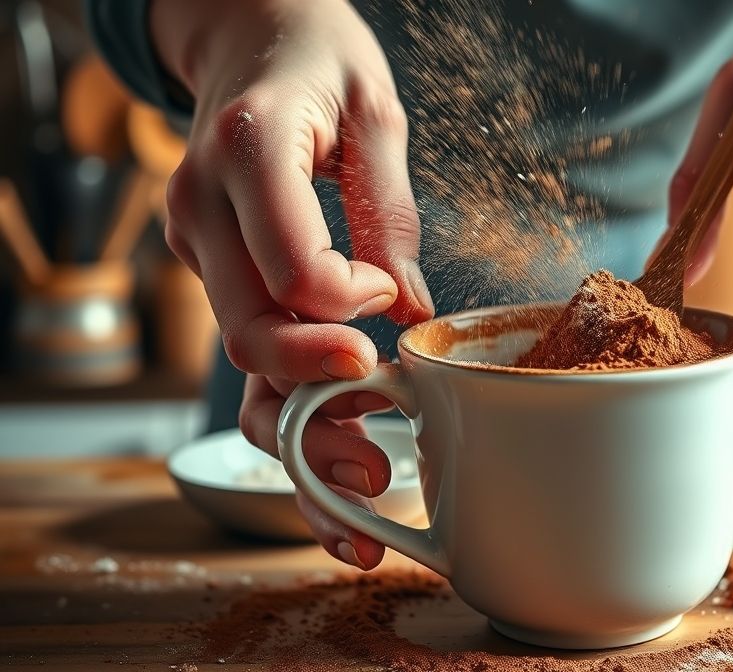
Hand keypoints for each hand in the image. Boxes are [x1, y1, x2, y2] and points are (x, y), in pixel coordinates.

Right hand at [152, 0, 433, 567]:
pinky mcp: (212, 269)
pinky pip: (246, 348)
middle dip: (318, 404)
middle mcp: (204, 209)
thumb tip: (407, 310)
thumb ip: (389, 211)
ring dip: (296, 433)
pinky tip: (330, 453)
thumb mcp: (375, 109)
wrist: (245, 35)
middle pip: (252, 336)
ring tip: (363, 490)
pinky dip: (285, 405)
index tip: (390, 301)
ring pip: (239, 362)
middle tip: (384, 458)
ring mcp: (196, 244)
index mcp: (250, 154)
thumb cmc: (316, 61)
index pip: (292, 269)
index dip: (347, 305)